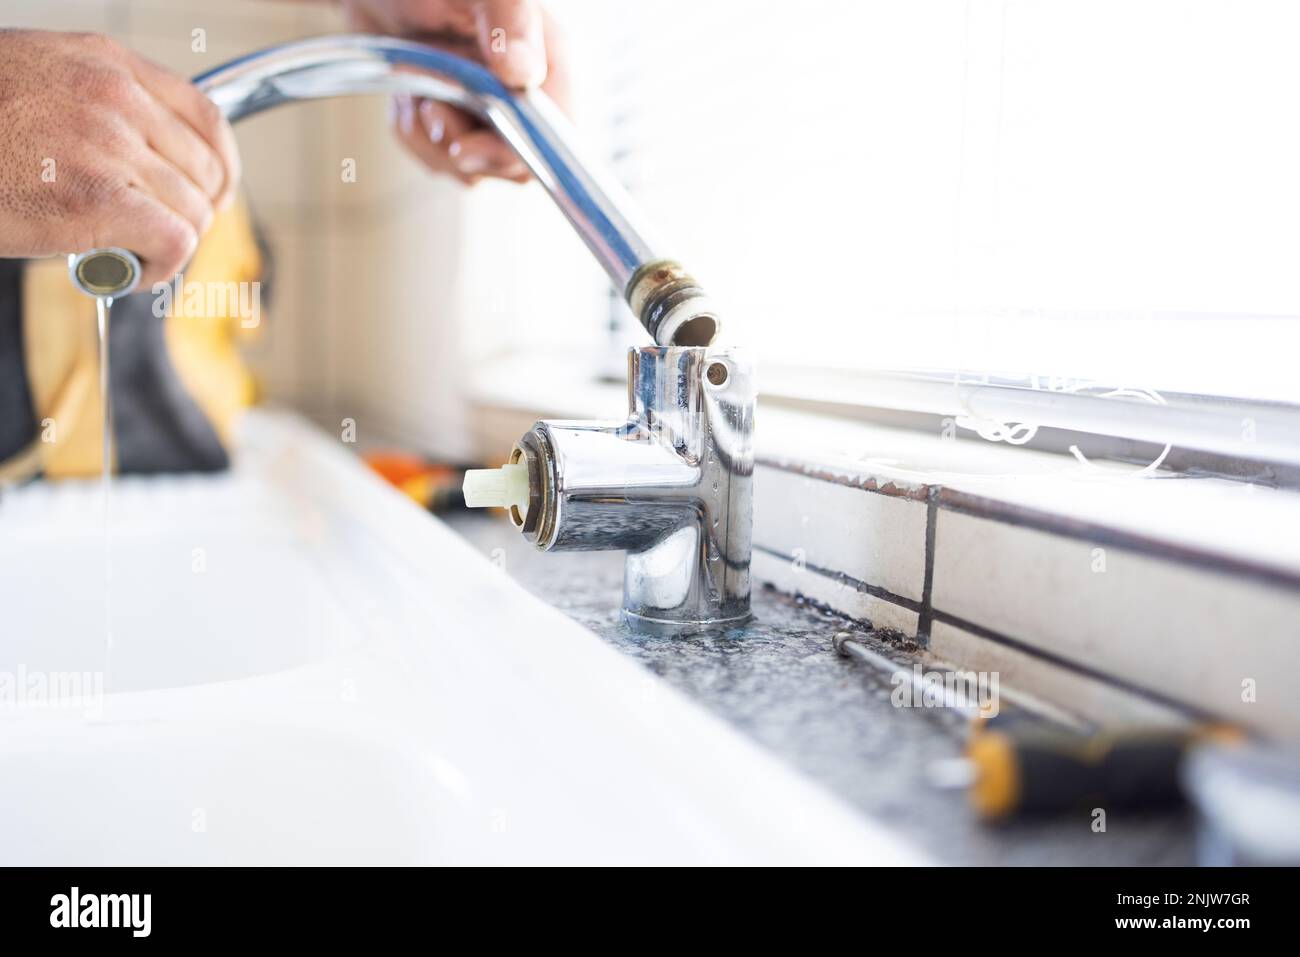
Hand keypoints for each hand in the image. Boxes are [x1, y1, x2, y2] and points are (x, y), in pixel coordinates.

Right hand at [0, 30, 239, 286]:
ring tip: (129, 255)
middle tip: (157, 237)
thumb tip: (146, 153)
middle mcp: (116, 97)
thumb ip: (96, 104)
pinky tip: (130, 273)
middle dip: (192, 214)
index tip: (213, 195)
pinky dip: (161, 267)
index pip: (207, 117)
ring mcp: (108, 145)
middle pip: (205, 172)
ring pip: (193, 211)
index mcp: (106, 63)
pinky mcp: (97, 199)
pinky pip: (174, 241)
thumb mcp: (39, 82)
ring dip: (169, 245)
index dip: (222, 167)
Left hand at [340, 0, 569, 184]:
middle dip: (462, 145)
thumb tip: (524, 73)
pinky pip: (439, 159)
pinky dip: (413, 134)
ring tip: (415, 90)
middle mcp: (525, 91)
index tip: (464, 147)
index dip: (512, 153)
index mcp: (548, 56)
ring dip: (430, 137)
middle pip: (515, 163)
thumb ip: (509, 20)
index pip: (555, 135)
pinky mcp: (456, 123)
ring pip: (474, 167)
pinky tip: (407, 97)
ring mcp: (490, 111)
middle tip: (431, 108)